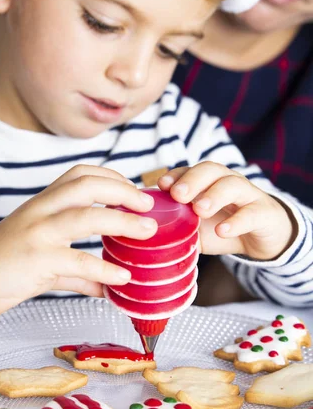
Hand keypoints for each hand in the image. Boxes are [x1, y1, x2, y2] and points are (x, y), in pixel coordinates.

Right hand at [0, 165, 156, 318]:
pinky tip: (121, 278)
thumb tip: (106, 285)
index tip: (134, 191)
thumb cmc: (6, 261)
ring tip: (147, 233)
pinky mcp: (37, 261)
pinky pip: (78, 261)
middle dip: (123, 192)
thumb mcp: (43, 254)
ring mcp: (38, 233)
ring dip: (122, 223)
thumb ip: (77, 268)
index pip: (80, 174)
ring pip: (86, 217)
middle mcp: (41, 211)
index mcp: (43, 202)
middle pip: (87, 186)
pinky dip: (103, 270)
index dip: (112, 177)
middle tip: (149, 207)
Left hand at [158, 162, 296, 259]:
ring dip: (214, 195)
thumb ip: (175, 228)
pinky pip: (251, 213)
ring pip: (232, 185)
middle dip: (193, 179)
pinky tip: (222, 230)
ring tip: (200, 210)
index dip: (176, 175)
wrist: (264, 238)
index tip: (161, 185)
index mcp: (208, 183)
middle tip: (178, 195)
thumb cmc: (223, 227)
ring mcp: (247, 196)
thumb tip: (144, 235)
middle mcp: (227, 182)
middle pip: (211, 170)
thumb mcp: (196, 229)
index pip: (191, 170)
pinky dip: (236, 222)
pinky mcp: (263, 213)